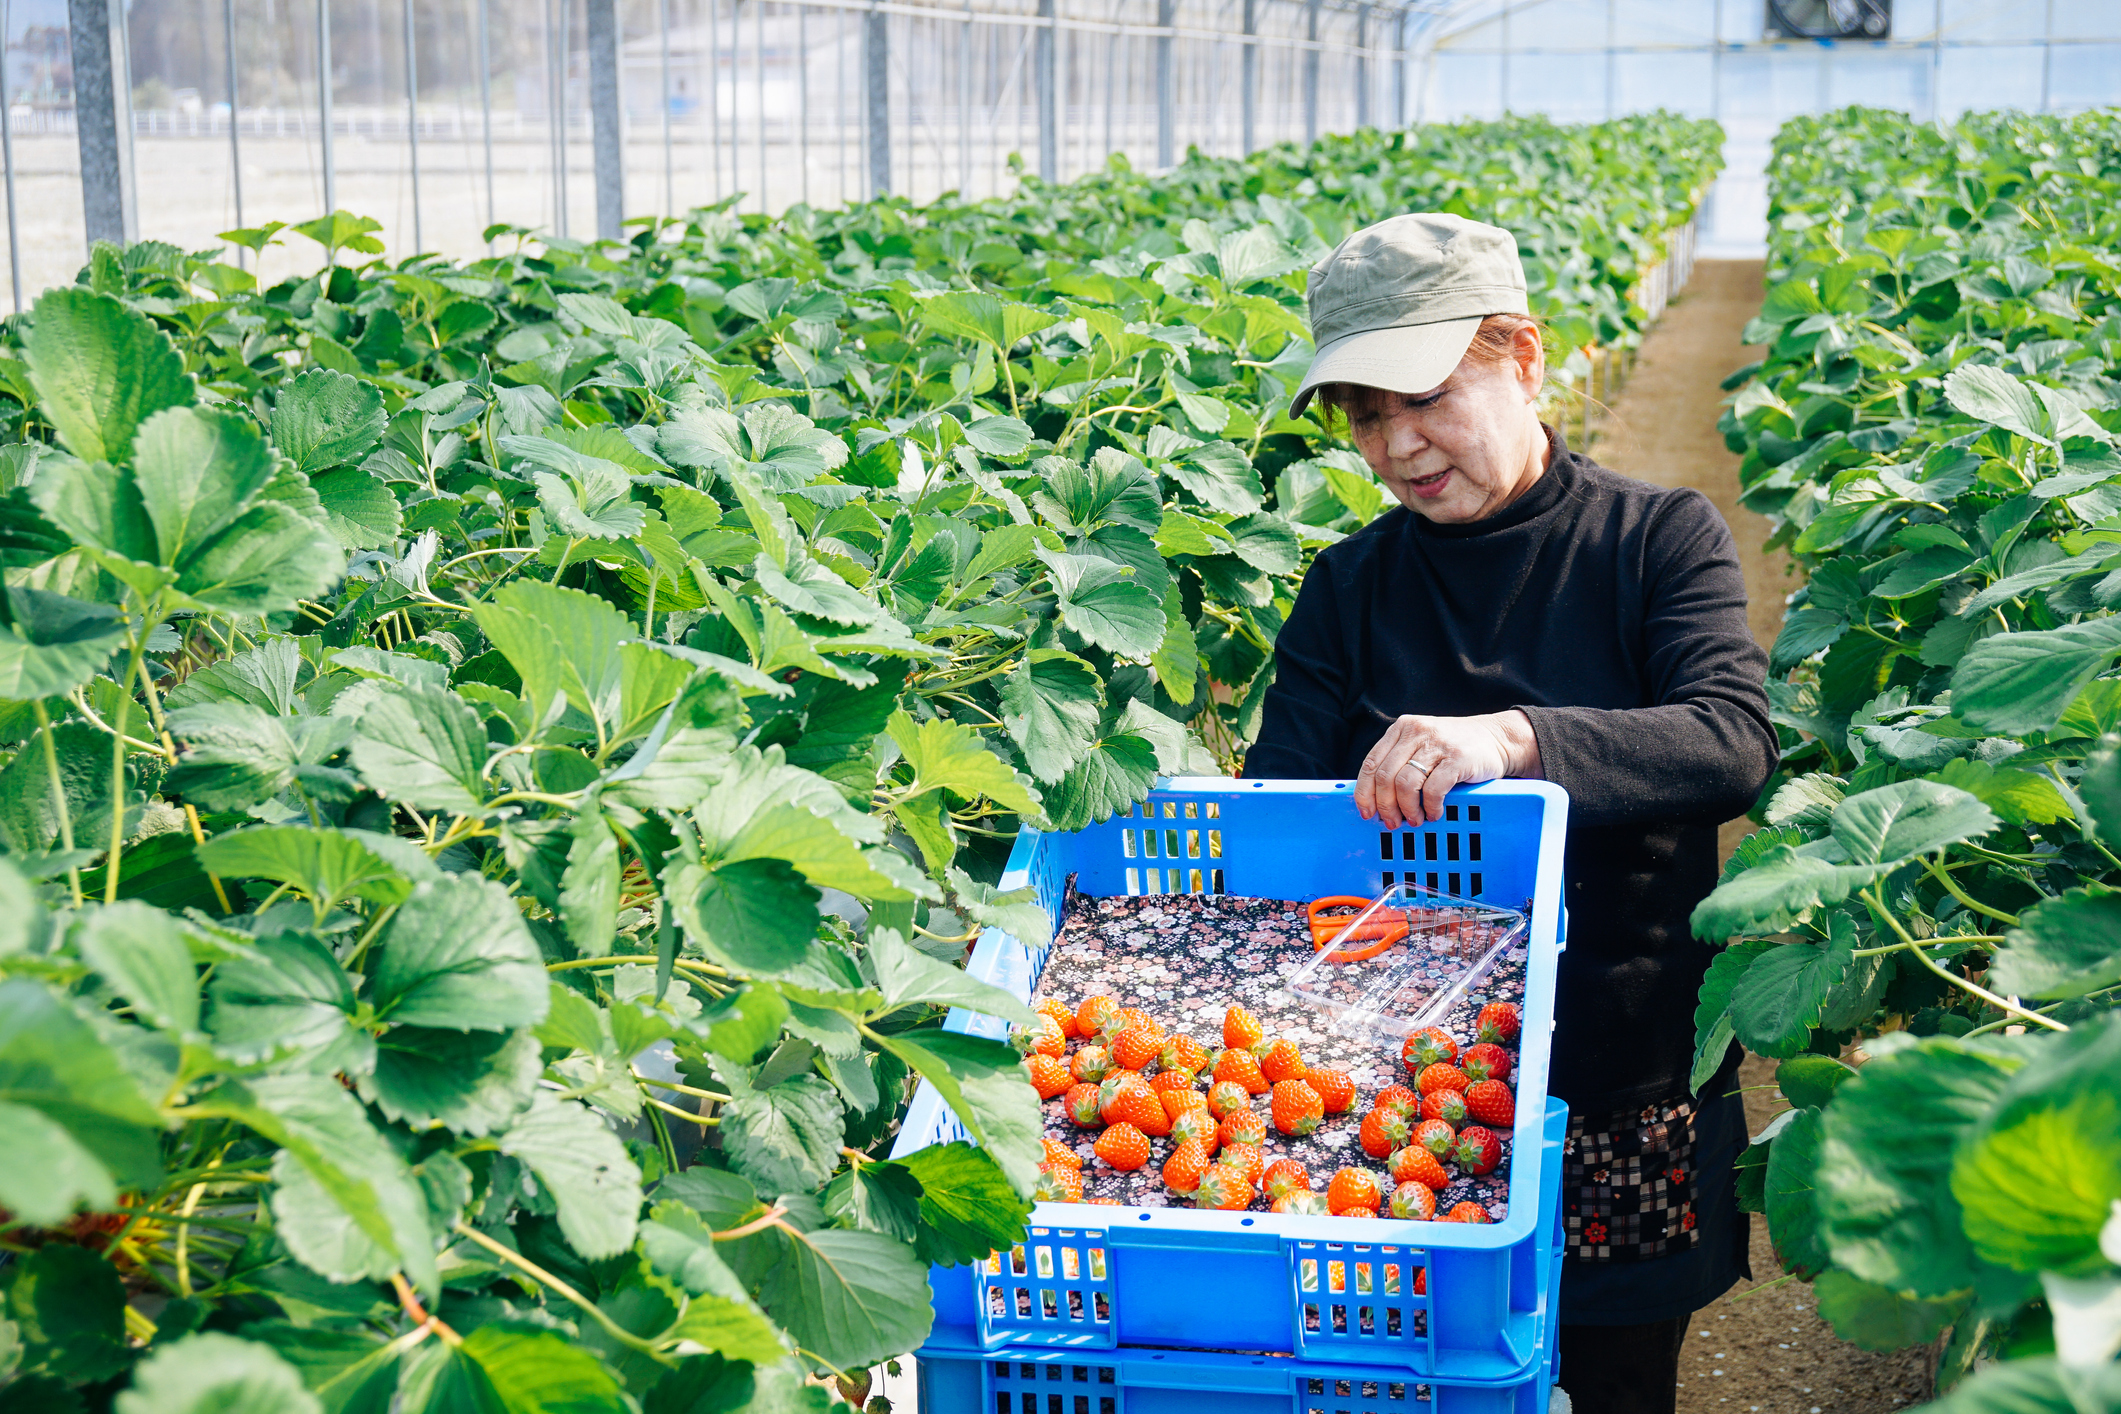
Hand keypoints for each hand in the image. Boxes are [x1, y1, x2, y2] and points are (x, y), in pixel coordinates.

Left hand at [1354, 710, 1542, 828]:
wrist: (1498, 738)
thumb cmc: (1456, 747)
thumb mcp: (1423, 744)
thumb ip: (1401, 761)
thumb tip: (1377, 799)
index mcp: (1401, 729)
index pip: (1371, 763)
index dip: (1364, 792)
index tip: (1366, 812)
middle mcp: (1415, 732)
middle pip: (1385, 777)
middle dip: (1385, 806)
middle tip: (1393, 822)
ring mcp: (1436, 744)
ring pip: (1405, 784)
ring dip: (1408, 809)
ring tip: (1416, 819)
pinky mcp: (1457, 758)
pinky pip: (1433, 790)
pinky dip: (1431, 807)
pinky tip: (1435, 812)